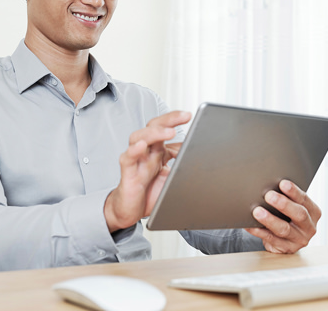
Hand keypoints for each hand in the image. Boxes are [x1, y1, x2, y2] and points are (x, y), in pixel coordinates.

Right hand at [104, 111, 190, 231]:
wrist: (130, 211)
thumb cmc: (149, 193)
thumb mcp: (172, 177)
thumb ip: (183, 165)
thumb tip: (200, 157)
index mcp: (158, 151)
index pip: (166, 129)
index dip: (177, 121)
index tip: (190, 116)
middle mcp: (146, 152)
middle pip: (153, 127)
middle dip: (169, 119)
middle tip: (184, 116)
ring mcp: (136, 161)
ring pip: (138, 138)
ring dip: (154, 133)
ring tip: (169, 131)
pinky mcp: (128, 173)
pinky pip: (127, 158)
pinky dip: (134, 151)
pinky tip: (141, 146)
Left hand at [245, 180, 320, 253]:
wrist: (285, 240)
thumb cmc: (287, 217)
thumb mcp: (292, 208)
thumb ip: (286, 199)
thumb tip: (269, 188)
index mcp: (313, 212)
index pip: (304, 200)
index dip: (294, 192)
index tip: (282, 183)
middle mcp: (309, 227)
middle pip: (299, 214)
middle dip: (283, 204)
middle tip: (269, 196)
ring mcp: (299, 240)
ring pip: (284, 229)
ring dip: (270, 219)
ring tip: (257, 211)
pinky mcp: (287, 249)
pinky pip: (272, 239)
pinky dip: (260, 231)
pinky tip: (251, 226)